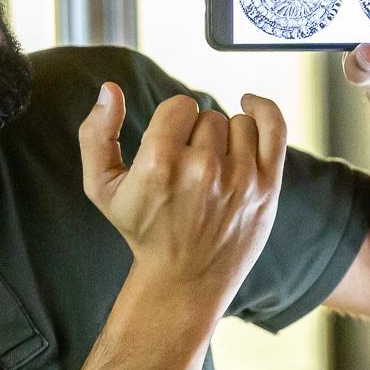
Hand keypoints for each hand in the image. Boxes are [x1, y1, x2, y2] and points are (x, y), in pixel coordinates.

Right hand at [78, 86, 285, 310]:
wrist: (184, 280)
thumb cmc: (143, 230)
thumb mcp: (101, 187)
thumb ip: (96, 135)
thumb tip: (109, 89)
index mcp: (159, 164)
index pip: (178, 106)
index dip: (171, 122)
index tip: (169, 145)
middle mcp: (202, 169)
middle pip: (207, 116)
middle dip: (196, 135)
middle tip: (188, 168)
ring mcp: (240, 178)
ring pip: (236, 122)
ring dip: (224, 137)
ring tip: (212, 166)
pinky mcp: (267, 187)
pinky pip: (273, 127)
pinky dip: (263, 109)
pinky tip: (249, 106)